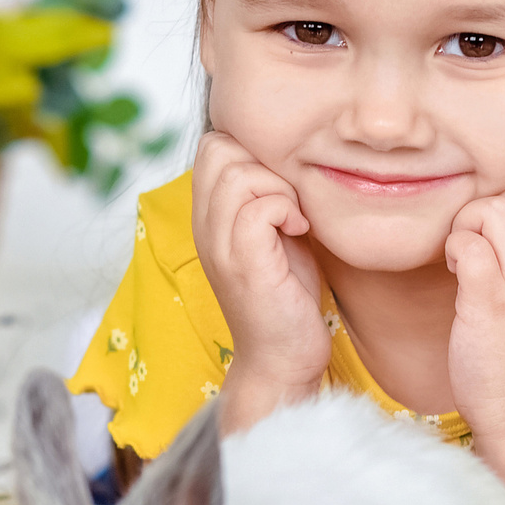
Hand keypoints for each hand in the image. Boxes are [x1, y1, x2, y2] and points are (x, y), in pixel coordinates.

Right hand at [191, 131, 326, 428]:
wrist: (282, 359)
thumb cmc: (286, 296)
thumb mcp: (274, 234)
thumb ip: (268, 195)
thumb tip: (290, 154)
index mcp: (208, 216)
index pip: (212, 144)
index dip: (251, 148)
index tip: (281, 183)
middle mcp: (204, 226)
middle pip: (219, 149)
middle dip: (264, 161)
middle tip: (290, 197)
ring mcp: (219, 244)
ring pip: (237, 173)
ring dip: (278, 186)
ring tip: (295, 217)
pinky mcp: (243, 262)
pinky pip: (259, 206)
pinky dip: (287, 209)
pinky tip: (300, 231)